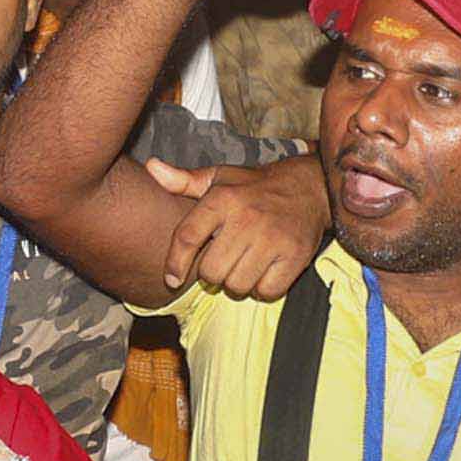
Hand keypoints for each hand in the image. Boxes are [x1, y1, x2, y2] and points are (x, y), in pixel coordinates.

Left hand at [146, 155, 332, 298]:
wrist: (310, 187)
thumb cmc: (255, 187)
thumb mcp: (220, 178)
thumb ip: (184, 181)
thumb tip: (150, 168)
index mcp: (223, 199)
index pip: (187, 237)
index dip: (175, 263)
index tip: (171, 279)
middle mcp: (246, 218)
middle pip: (211, 272)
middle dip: (213, 274)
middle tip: (223, 262)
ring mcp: (272, 238)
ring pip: (237, 285)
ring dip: (237, 283)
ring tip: (243, 265)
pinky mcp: (294, 256)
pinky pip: (266, 292)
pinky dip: (263, 288)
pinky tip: (264, 271)